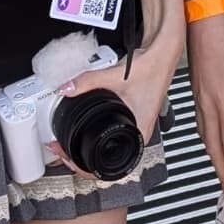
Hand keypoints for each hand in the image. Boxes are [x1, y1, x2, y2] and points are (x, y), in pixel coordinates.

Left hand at [48, 38, 179, 175]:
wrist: (162, 55)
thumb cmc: (152, 68)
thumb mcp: (115, 77)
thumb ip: (88, 81)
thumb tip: (67, 88)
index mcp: (138, 134)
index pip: (110, 167)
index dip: (84, 167)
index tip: (68, 158)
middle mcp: (138, 135)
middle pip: (106, 160)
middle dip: (80, 159)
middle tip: (61, 151)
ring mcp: (135, 127)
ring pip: (109, 148)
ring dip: (87, 149)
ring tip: (68, 145)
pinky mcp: (132, 117)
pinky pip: (112, 133)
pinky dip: (96, 135)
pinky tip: (85, 129)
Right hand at [186, 12, 223, 197]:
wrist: (205, 16)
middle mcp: (208, 104)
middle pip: (214, 147)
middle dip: (223, 170)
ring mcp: (199, 98)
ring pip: (205, 137)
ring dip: (214, 157)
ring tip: (222, 171)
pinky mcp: (197, 90)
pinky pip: (201, 123)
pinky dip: (208, 139)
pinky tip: (212, 140)